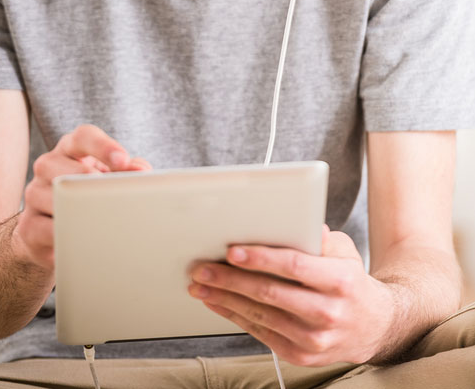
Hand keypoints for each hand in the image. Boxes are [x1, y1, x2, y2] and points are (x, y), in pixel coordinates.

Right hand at [11, 124, 151, 270]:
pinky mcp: (27, 226)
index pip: (84, 136)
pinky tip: (84, 241)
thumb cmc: (88, 197)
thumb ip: (127, 171)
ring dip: (79, 210)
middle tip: (111, 196)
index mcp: (71, 148)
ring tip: (102, 221)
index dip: (103, 146)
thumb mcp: (108, 179)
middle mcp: (48, 165)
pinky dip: (67, 236)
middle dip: (90, 182)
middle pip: (65, 166)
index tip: (123, 160)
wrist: (51, 234)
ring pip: (53, 198)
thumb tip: (141, 171)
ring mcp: (34, 194)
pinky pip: (45, 230)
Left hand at [188, 226, 395, 365]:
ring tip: (201, 285)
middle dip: (230, 279)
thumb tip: (294, 220)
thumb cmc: (351, 281)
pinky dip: (236, 317)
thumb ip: (318, 238)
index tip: (232, 251)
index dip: (260, 258)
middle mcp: (328, 312)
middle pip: (270, 293)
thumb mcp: (345, 252)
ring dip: (225, 299)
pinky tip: (219, 303)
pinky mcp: (302, 356)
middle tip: (202, 268)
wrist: (375, 327)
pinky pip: (262, 333)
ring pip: (261, 315)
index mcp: (339, 281)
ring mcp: (314, 339)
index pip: (293, 266)